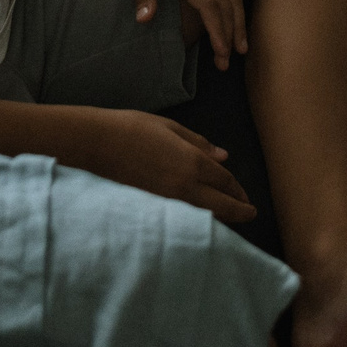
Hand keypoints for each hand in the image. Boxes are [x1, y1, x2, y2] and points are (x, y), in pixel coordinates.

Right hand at [80, 109, 254, 223]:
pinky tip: (202, 218)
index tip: (247, 197)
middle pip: (222, 206)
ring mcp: (170, 201)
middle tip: (250, 214)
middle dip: (240, 211)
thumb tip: (224, 156)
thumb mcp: (170, 127)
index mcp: (192, 162)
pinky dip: (200, 219)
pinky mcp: (155, 209)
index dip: (238, 190)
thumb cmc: (132, 128)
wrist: (96, 144)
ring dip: (222, 217)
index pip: (225, 181)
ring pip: (205, 216)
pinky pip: (187, 217)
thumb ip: (199, 143)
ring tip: (231, 217)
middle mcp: (186, 186)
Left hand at [114, 0, 246, 68]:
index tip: (221, 54)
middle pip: (225, 4)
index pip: (208, 4)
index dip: (217, 31)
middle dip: (229, 36)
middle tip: (227, 65)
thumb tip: (144, 21)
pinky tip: (237, 16)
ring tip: (241, 48)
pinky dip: (237, 2)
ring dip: (238, 22)